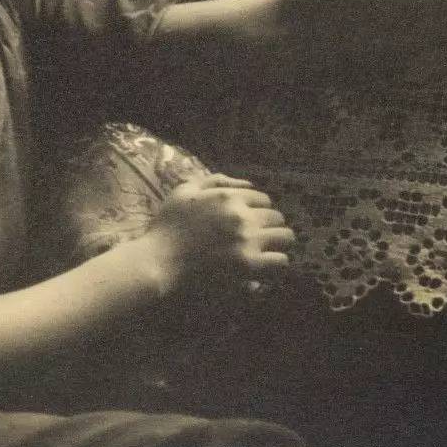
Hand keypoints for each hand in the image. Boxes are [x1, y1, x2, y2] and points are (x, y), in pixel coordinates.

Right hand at [140, 174, 294, 296]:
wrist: (160, 261)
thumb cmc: (169, 224)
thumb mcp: (186, 189)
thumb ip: (217, 180)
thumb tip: (248, 183)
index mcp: (229, 197)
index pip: (264, 198)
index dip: (259, 209)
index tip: (251, 219)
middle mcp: (243, 217)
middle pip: (277, 217)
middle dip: (270, 224)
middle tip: (259, 235)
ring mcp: (248, 242)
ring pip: (285, 237)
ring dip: (278, 241)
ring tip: (267, 249)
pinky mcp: (249, 266)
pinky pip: (281, 261)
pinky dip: (276, 262)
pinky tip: (265, 265)